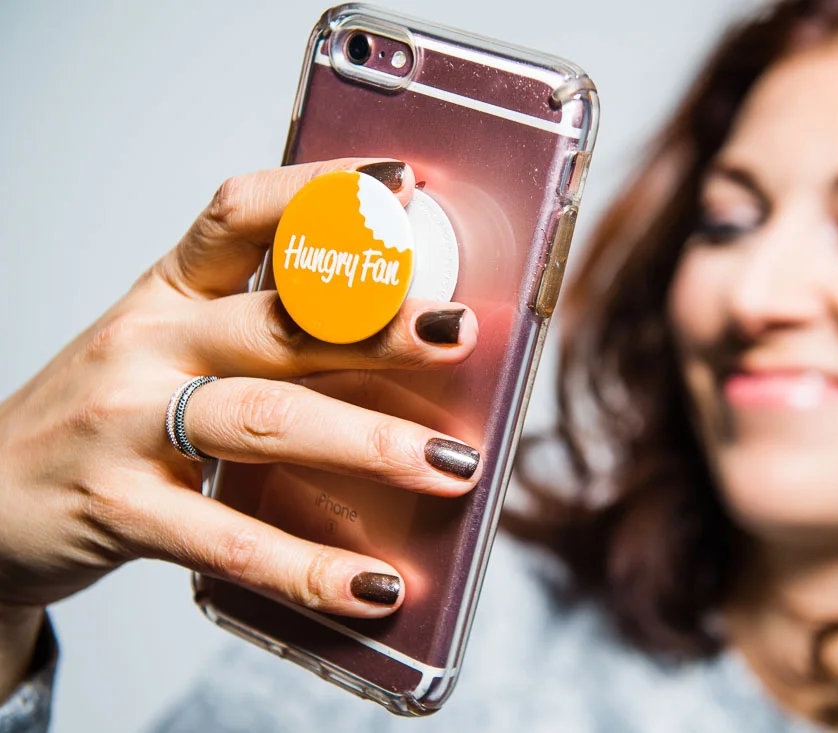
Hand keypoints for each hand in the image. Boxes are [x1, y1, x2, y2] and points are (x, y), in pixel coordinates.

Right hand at [0, 158, 480, 625]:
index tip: (400, 186)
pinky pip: (229, 538)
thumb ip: (256, 332)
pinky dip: (309, 568)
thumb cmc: (104, 418)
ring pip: (266, 421)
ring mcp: (128, 425)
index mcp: (169, 292)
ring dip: (369, 443)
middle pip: (278, 322)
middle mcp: (148, 343)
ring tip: (452, 465)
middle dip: (377, 327)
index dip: (322, 192)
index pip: (242, 214)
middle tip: (458, 335)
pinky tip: (375, 587)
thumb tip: (393, 335)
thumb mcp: (166, 349)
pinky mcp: (119, 509)